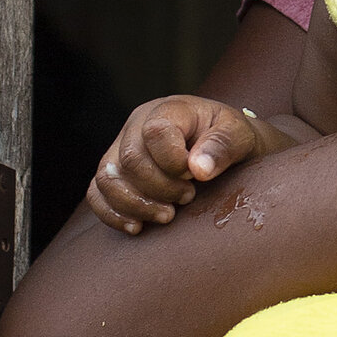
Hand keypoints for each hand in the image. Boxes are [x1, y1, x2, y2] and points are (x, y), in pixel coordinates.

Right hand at [85, 93, 271, 234]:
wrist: (225, 149)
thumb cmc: (231, 140)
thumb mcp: (240, 135)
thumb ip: (223, 145)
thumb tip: (198, 168)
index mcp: (168, 109)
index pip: (155, 132)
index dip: (173, 161)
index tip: (195, 175)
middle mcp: (137, 125)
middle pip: (130, 160)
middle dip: (160, 187)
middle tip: (188, 197)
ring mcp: (120, 149)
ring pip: (106, 179)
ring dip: (137, 205)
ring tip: (168, 215)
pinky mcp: (113, 174)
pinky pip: (95, 194)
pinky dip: (112, 214)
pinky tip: (138, 227)